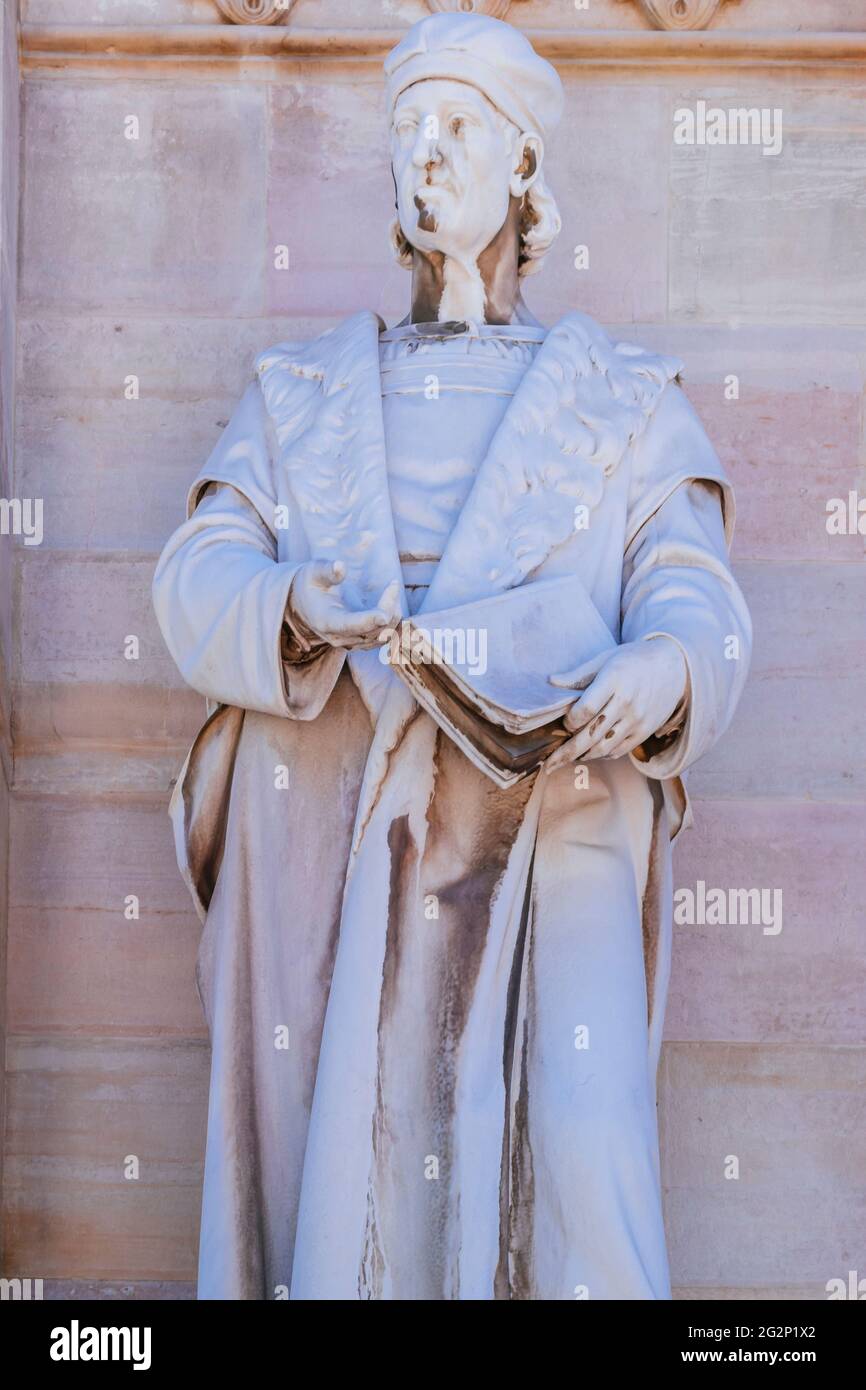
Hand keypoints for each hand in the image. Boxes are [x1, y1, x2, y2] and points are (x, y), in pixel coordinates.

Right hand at [288, 559, 399, 650]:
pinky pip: (384, 636)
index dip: (368, 621)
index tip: (384, 615)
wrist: (305, 602)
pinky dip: (393, 621)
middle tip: (392, 584)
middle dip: (387, 609)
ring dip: (393, 615)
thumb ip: (327, 570)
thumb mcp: (314, 572)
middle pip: (372, 631)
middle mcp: (339, 637)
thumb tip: (341, 566)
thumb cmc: (311, 583)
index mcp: (326, 621)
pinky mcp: (361, 641)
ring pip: (382, 636)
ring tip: (392, 590)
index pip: (349, 625)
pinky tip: (393, 601)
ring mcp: (351, 642)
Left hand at [546, 638, 686, 770]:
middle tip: (549, 763)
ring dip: (583, 756)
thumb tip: (550, 681)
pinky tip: (589, 753)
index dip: (571, 721)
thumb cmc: (631, 660)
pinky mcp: (645, 731)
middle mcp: (627, 702)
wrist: (673, 667)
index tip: (564, 723)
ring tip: (568, 759)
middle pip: (592, 734)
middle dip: (568, 752)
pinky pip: (619, 750)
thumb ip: (578, 674)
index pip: (587, 709)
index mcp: (614, 680)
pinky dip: (602, 755)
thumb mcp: (604, 658)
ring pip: (604, 747)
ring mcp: (638, 719)